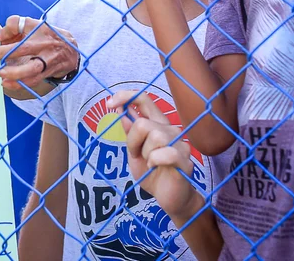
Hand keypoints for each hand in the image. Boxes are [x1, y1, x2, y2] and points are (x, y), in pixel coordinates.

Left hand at [0, 15, 79, 94]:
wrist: (71, 48)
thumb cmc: (45, 34)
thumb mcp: (32, 24)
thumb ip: (13, 25)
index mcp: (40, 35)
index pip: (21, 41)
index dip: (4, 47)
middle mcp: (45, 50)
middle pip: (29, 59)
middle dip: (11, 67)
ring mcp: (48, 63)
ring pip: (34, 74)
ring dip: (17, 78)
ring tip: (2, 79)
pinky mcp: (49, 73)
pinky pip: (35, 81)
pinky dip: (21, 84)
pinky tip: (8, 84)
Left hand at [111, 90, 201, 219]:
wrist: (169, 198)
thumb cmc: (153, 173)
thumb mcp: (135, 152)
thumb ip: (130, 133)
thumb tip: (121, 111)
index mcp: (158, 124)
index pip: (144, 99)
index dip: (126, 96)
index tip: (109, 104)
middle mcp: (170, 130)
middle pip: (143, 123)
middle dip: (133, 142)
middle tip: (137, 155)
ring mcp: (180, 143)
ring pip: (154, 137)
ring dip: (145, 153)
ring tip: (150, 163)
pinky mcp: (184, 159)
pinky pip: (164, 153)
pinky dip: (154, 161)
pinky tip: (156, 168)